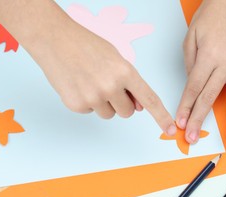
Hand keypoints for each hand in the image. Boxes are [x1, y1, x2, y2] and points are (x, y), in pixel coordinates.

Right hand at [0, 0, 176, 135]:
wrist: (54, 40)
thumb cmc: (85, 44)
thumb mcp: (115, 58)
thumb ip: (129, 82)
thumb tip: (137, 106)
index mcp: (124, 71)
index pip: (149, 99)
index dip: (161, 116)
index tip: (171, 128)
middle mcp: (110, 87)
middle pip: (127, 113)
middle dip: (122, 104)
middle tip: (109, 88)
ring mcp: (92, 98)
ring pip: (108, 114)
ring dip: (104, 104)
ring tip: (91, 83)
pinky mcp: (76, 105)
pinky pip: (90, 112)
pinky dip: (86, 102)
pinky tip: (79, 85)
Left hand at [176, 0, 225, 142]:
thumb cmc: (210, 17)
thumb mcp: (190, 38)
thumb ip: (190, 64)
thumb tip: (191, 87)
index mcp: (208, 57)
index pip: (194, 89)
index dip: (186, 107)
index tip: (181, 123)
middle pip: (210, 97)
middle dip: (200, 119)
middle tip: (193, 137)